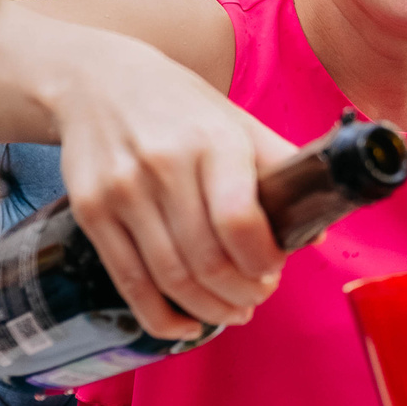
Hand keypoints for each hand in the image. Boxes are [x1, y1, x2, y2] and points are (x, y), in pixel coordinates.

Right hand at [47, 31, 296, 338]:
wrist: (94, 81)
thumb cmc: (179, 107)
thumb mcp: (235, 120)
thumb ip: (279, 168)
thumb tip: (316, 228)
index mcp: (212, 141)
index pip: (240, 221)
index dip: (262, 263)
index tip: (273, 272)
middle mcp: (164, 165)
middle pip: (207, 260)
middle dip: (241, 293)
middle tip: (255, 298)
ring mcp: (122, 190)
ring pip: (171, 278)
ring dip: (209, 310)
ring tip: (230, 311)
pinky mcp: (90, 211)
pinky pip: (129, 282)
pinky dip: (161, 317)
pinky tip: (185, 325)